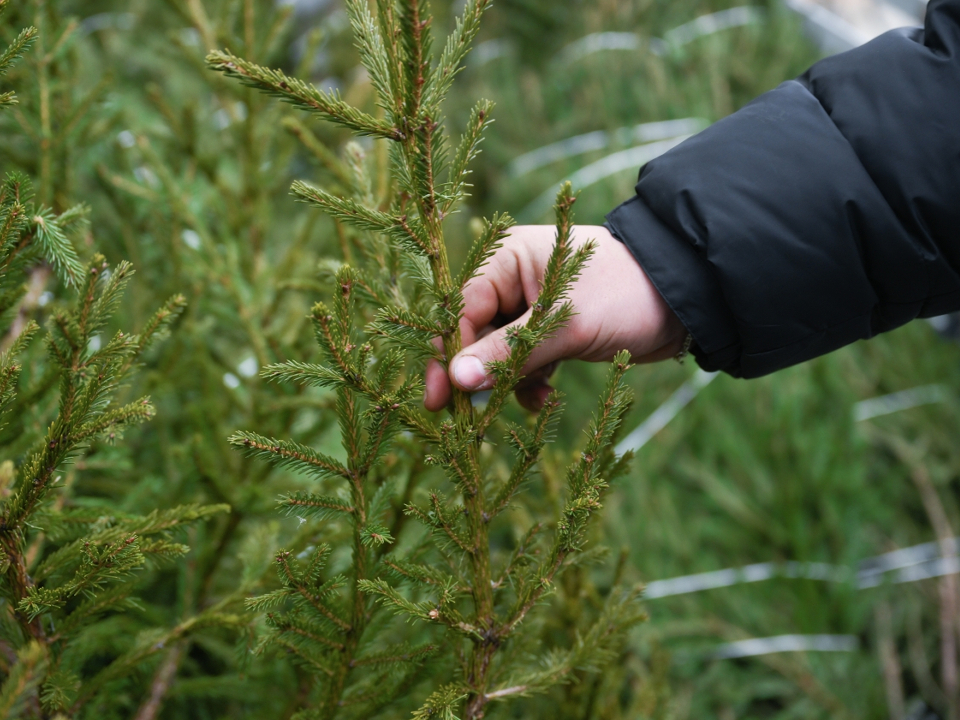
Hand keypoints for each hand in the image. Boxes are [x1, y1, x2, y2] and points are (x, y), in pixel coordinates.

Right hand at [423, 224, 686, 411]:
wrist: (687, 301)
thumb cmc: (625, 295)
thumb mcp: (565, 324)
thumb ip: (509, 353)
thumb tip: (457, 380)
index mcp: (509, 259)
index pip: (461, 309)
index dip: (449, 354)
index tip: (439, 398)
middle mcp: (515, 280)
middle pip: (474, 332)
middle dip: (476, 372)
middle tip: (465, 416)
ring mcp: (533, 308)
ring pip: (499, 353)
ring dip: (507, 382)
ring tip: (529, 400)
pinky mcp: (552, 332)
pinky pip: (523, 363)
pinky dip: (529, 383)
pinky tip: (545, 398)